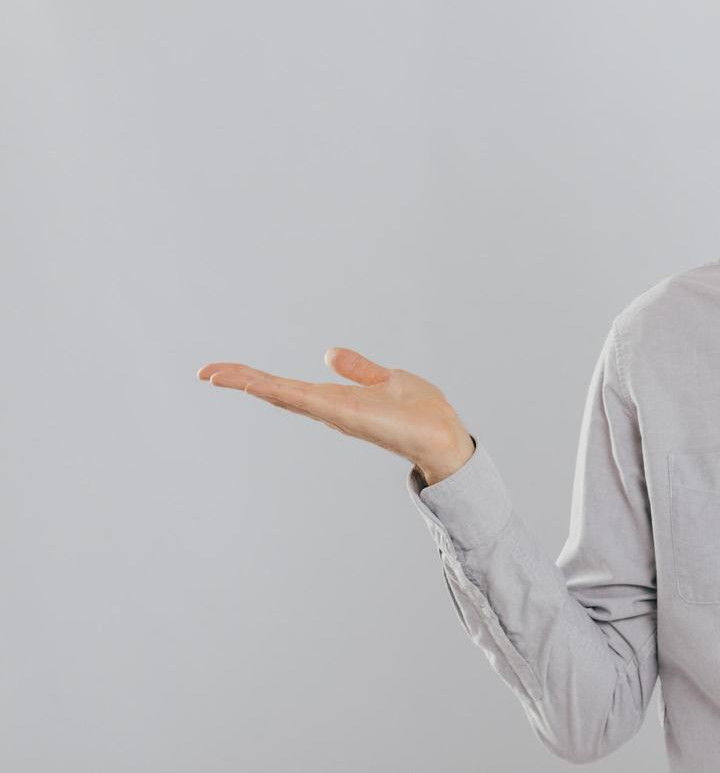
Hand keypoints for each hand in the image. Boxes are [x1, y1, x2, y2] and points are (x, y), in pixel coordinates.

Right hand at [197, 348, 474, 480]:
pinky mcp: (346, 415)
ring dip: (250, 383)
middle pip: (276, 392)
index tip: (223, 370)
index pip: (287, 387)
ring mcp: (334, 413)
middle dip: (241, 380)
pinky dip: (281, 392)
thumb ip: (359, 369)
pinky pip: (308, 401)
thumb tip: (330, 353)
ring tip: (216, 373)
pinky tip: (257, 384)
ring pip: (283, 396)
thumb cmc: (422, 413)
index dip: (255, 377)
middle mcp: (329, 408)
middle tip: (205, 372)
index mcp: (336, 399)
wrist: (444, 436)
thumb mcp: (387, 379)